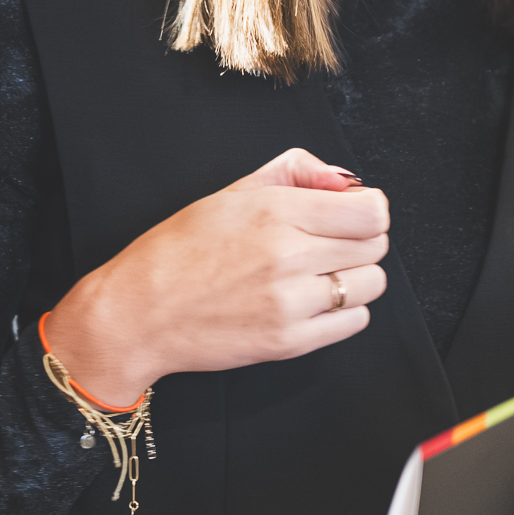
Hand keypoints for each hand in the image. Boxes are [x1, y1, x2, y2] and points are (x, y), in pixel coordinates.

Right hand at [48, 149, 388, 400]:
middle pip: (376, 245)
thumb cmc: (178, 251)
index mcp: (274, 212)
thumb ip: (295, 172)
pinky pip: (355, 321)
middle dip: (359, 241)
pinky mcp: (289, 342)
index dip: (367, 210)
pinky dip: (343, 311)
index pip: (371, 211)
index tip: (350, 215)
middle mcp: (287, 255)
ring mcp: (290, 302)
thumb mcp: (230, 193)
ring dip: (355, 277)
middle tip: (328, 244)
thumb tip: (344, 181)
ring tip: (318, 275)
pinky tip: (311, 302)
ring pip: (371, 284)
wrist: (138, 313)